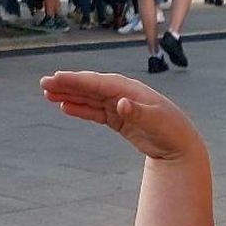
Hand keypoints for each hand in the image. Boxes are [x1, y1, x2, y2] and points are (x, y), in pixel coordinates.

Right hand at [39, 71, 203, 160]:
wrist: (181, 146)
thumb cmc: (171, 132)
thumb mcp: (156, 122)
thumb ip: (137, 113)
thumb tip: (120, 103)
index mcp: (130, 90)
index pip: (98, 83)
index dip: (77, 81)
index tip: (57, 78)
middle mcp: (123, 94)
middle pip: (91, 87)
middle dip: (68, 85)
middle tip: (44, 83)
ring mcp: (120, 106)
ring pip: (90, 99)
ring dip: (70, 96)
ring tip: (48, 95)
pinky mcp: (119, 119)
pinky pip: (96, 112)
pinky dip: (81, 109)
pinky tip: (66, 108)